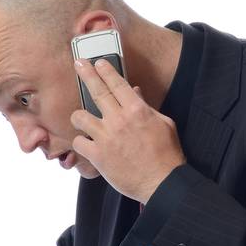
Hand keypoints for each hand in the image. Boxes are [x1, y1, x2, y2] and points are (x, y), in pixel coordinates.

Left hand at [71, 58, 186, 202]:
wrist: (162, 183)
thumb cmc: (166, 155)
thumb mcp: (164, 124)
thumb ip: (147, 107)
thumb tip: (135, 92)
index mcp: (136, 110)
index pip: (117, 83)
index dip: (106, 70)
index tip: (98, 62)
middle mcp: (119, 120)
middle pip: (97, 91)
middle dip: (86, 74)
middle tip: (78, 63)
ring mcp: (106, 138)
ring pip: (80, 117)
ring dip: (78, 116)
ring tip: (80, 119)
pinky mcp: (98, 156)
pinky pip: (78, 142)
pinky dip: (80, 142)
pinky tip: (85, 144)